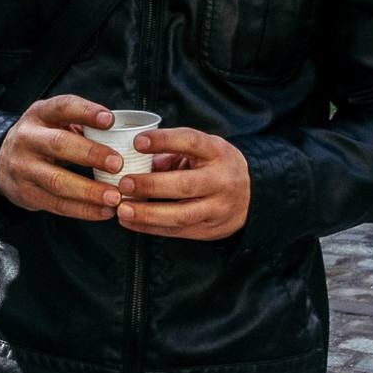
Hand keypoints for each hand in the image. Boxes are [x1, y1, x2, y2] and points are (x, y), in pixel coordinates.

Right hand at [0, 95, 125, 221]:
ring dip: (89, 191)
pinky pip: (57, 205)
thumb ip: (81, 123)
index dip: (86, 112)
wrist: (1, 161)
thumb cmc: (42, 138)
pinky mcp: (25, 194)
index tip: (110, 120)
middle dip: (90, 154)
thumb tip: (122, 134)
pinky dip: (83, 210)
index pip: (62, 107)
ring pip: (57, 181)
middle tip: (118, 164)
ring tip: (115, 196)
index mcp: (39, 114)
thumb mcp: (53, 121)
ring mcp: (23, 168)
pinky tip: (104, 211)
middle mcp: (27, 138)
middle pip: (58, 144)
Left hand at [114, 128, 251, 241]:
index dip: (164, 141)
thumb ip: (171, 153)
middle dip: (151, 185)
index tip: (137, 142)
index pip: (191, 141)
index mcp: (217, 152)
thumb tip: (133, 159)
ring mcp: (217, 208)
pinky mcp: (209, 230)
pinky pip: (177, 231)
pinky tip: (129, 222)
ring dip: (148, 213)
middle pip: (184, 185)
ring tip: (123, 209)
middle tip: (124, 184)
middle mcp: (221, 180)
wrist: (249, 197)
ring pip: (181, 214)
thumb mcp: (202, 150)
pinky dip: (150, 227)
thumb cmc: (215, 167)